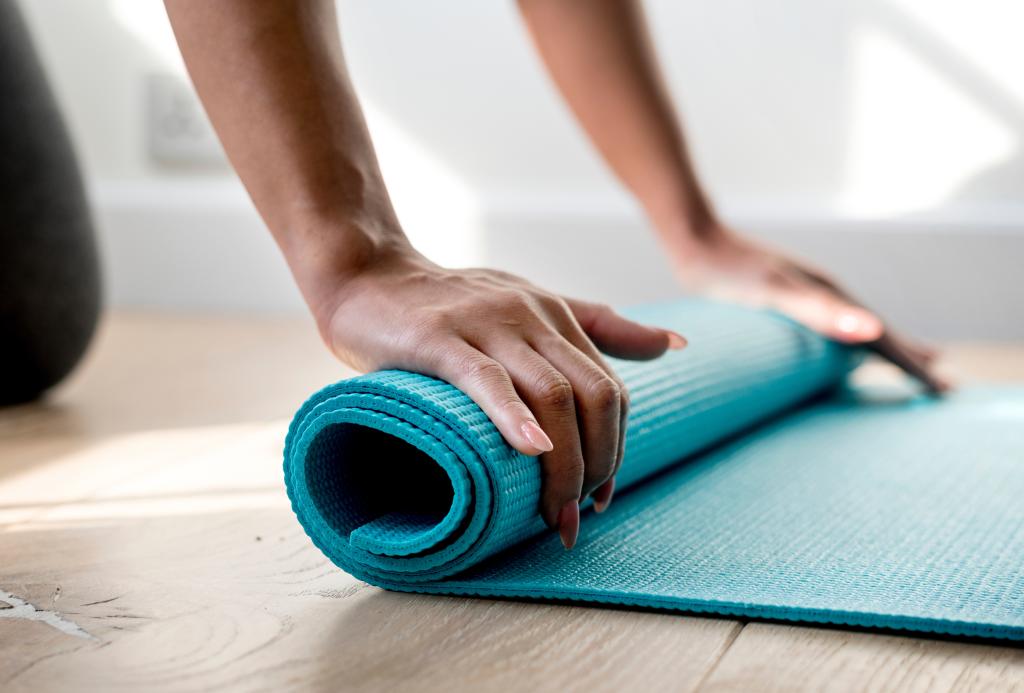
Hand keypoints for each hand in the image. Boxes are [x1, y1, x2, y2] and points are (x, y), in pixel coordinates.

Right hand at [315, 247, 685, 547]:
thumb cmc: (451, 301)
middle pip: (594, 396)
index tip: (599, 495)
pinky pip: (487, 380)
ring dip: (563, 464)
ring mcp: (488, 324)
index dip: (614, 448)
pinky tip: (530, 451)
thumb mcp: (533, 303)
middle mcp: (533, 316)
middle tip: (575, 515)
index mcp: (557, 316)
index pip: (610, 390)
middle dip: (597, 464)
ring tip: (552, 512)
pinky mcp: (440, 338)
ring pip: (552, 394)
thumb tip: (675, 344)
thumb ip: (600, 324)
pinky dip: (514, 418)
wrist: (368, 275)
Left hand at [674, 227, 948, 392]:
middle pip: (880, 331)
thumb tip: (874, 330)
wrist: (694, 238)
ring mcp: (808, 294)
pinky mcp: (785, 298)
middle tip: (944, 387)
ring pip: (860, 326)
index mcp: (833, 296)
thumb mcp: (775, 292)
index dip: (912, 366)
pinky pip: (833, 326)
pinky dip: (852, 340)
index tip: (943, 391)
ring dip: (887, 348)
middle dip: (911, 359)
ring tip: (913, 363)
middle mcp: (827, 292)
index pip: (884, 338)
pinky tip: (844, 347)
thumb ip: (822, 311)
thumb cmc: (729, 270)